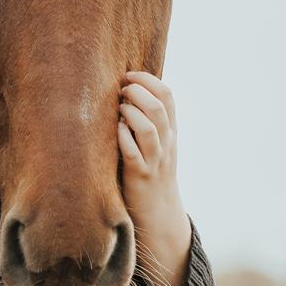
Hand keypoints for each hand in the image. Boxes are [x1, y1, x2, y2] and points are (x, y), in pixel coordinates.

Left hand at [116, 70, 184, 223]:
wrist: (158, 209)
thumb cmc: (151, 169)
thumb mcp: (159, 142)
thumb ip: (150, 118)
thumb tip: (130, 88)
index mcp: (170, 130)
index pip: (168, 96)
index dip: (148, 80)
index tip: (130, 75)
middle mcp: (166, 142)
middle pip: (158, 108)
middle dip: (138, 92)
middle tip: (121, 90)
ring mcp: (154, 159)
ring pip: (148, 128)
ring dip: (131, 112)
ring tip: (118, 108)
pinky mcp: (140, 175)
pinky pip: (133, 153)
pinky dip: (123, 137)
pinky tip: (115, 130)